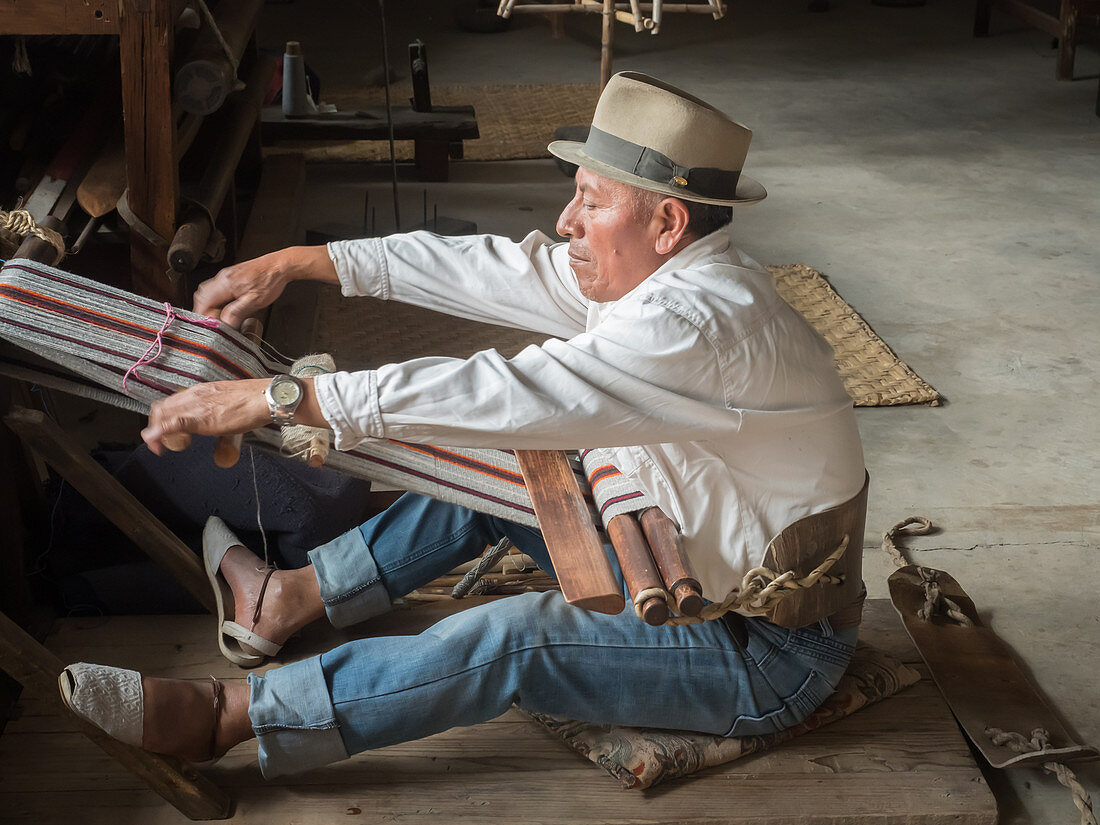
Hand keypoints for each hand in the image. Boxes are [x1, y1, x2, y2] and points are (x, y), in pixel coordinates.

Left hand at [141, 380, 270, 455]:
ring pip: (163, 415)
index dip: (163, 418)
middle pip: (162, 408)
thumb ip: (219, 412)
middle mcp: (194, 395)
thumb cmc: (254, 400)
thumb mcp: (229, 404)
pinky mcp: (199, 418)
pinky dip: (158, 434)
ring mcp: (195, 406)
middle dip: (157, 426)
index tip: (165, 431)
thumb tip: (220, 424)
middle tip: (165, 442)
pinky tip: (155, 443)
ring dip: (158, 432)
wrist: (264, 399)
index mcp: (201, 391)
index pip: (171, 402)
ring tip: (167, 446)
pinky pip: (171, 424)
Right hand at [193, 251, 292, 328]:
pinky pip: (216, 287)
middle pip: (201, 295)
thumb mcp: (254, 302)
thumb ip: (236, 312)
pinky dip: (217, 297)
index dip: (203, 315)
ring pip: (207, 291)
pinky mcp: (231, 275)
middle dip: (204, 310)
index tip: (210, 324)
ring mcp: (225, 275)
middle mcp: (222, 277)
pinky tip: (227, 304)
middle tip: (215, 320)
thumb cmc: (270, 280)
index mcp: (225, 284)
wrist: (279, 265)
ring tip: (220, 314)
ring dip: (210, 303)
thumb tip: (224, 323)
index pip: (202, 301)